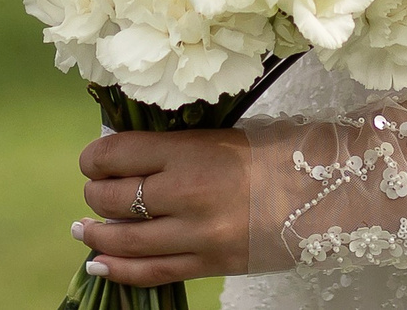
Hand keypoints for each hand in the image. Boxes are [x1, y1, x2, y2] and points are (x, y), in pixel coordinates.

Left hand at [71, 128, 253, 287]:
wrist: (324, 192)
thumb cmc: (271, 152)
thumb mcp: (216, 134)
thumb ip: (171, 148)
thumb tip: (124, 158)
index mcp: (187, 150)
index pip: (116, 154)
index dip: (94, 158)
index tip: (92, 161)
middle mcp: (186, 193)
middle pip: (114, 198)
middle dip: (94, 195)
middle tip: (94, 193)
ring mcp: (198, 234)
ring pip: (127, 240)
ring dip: (96, 235)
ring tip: (81, 230)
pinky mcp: (210, 264)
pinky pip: (154, 272)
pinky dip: (120, 271)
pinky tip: (98, 264)